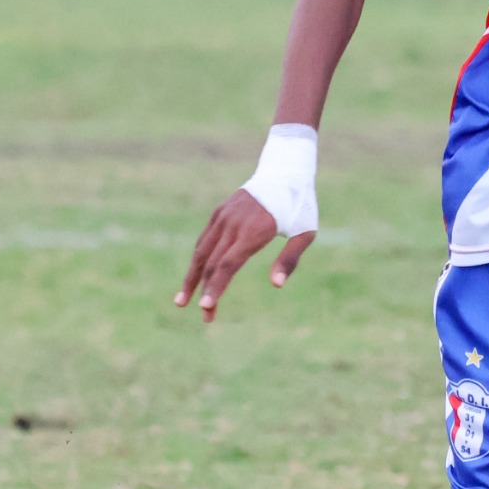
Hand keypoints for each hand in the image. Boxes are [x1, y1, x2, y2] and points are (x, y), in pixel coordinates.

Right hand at [175, 188, 316, 320]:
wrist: (284, 170)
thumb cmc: (301, 206)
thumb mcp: (305, 233)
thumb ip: (290, 259)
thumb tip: (276, 285)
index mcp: (252, 231)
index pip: (226, 265)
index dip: (215, 288)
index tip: (206, 308)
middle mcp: (232, 224)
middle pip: (210, 264)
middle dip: (205, 292)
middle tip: (206, 318)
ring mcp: (223, 217)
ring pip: (201, 252)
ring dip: (192, 278)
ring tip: (183, 301)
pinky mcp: (219, 213)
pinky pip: (205, 240)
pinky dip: (199, 259)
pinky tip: (196, 276)